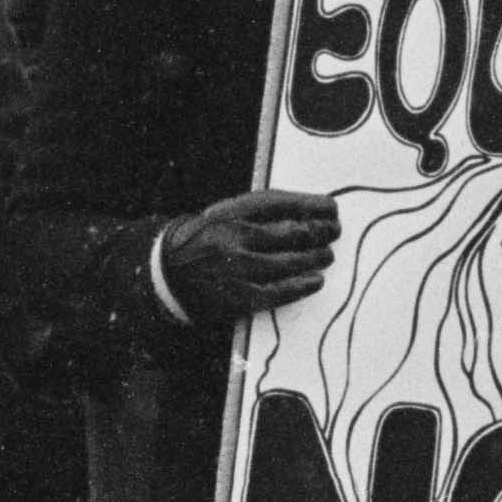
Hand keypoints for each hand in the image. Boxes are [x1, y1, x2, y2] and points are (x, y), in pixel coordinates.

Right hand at [157, 190, 340, 322]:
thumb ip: (260, 213)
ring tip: (327, 256)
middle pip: (289, 233)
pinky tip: (315, 281)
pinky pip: (278, 292)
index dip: (311, 205)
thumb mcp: (225, 215)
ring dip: (314, 258)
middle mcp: (233, 238)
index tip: (331, 207)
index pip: (280, 203)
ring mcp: (236, 269)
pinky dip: (300, 286)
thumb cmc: (206, 241)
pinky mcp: (237, 297)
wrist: (168, 274)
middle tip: (333, 232)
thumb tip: (308, 213)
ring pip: (288, 263)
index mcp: (229, 214)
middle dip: (319, 232)